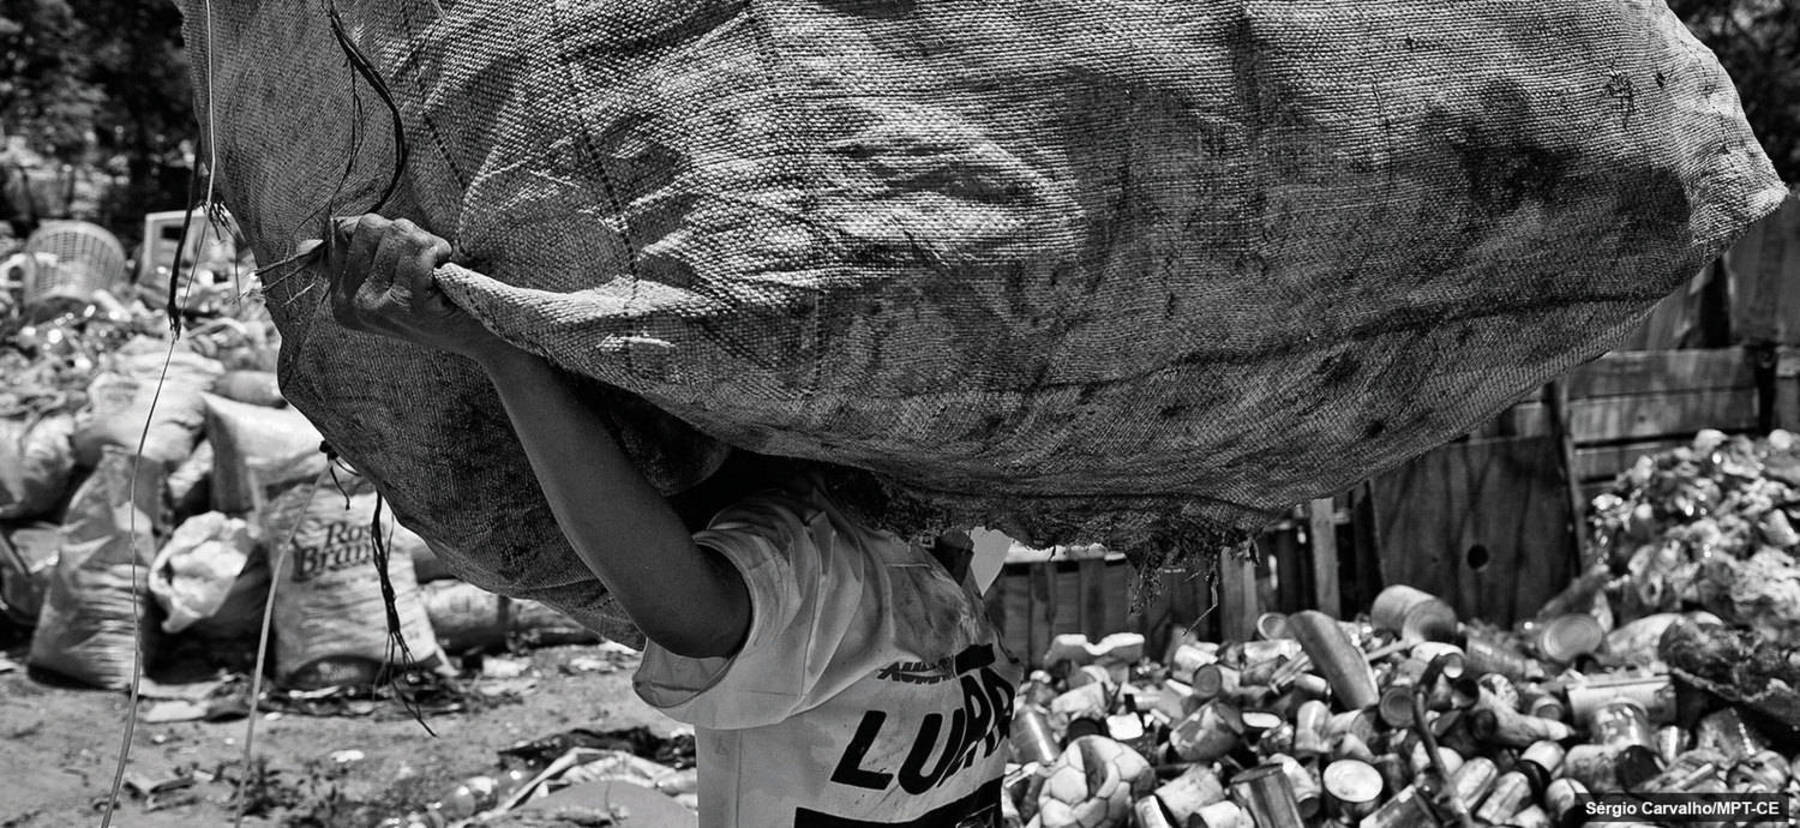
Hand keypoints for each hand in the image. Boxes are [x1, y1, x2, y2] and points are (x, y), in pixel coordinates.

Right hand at [305, 214, 505, 359]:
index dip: (384, 233)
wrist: (481, 337)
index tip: (402, 261)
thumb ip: (349, 261)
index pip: (346, 229)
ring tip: (436, 272)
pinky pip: (420, 251)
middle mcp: (351, 306)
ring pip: (399, 234)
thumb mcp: (386, 285)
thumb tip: (303, 247)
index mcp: (340, 300)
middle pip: (372, 226)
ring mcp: (378, 307)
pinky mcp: (407, 304)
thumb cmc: (436, 303)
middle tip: (424, 264)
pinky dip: (440, 253)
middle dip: (407, 235)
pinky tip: (445, 275)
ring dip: (428, 245)